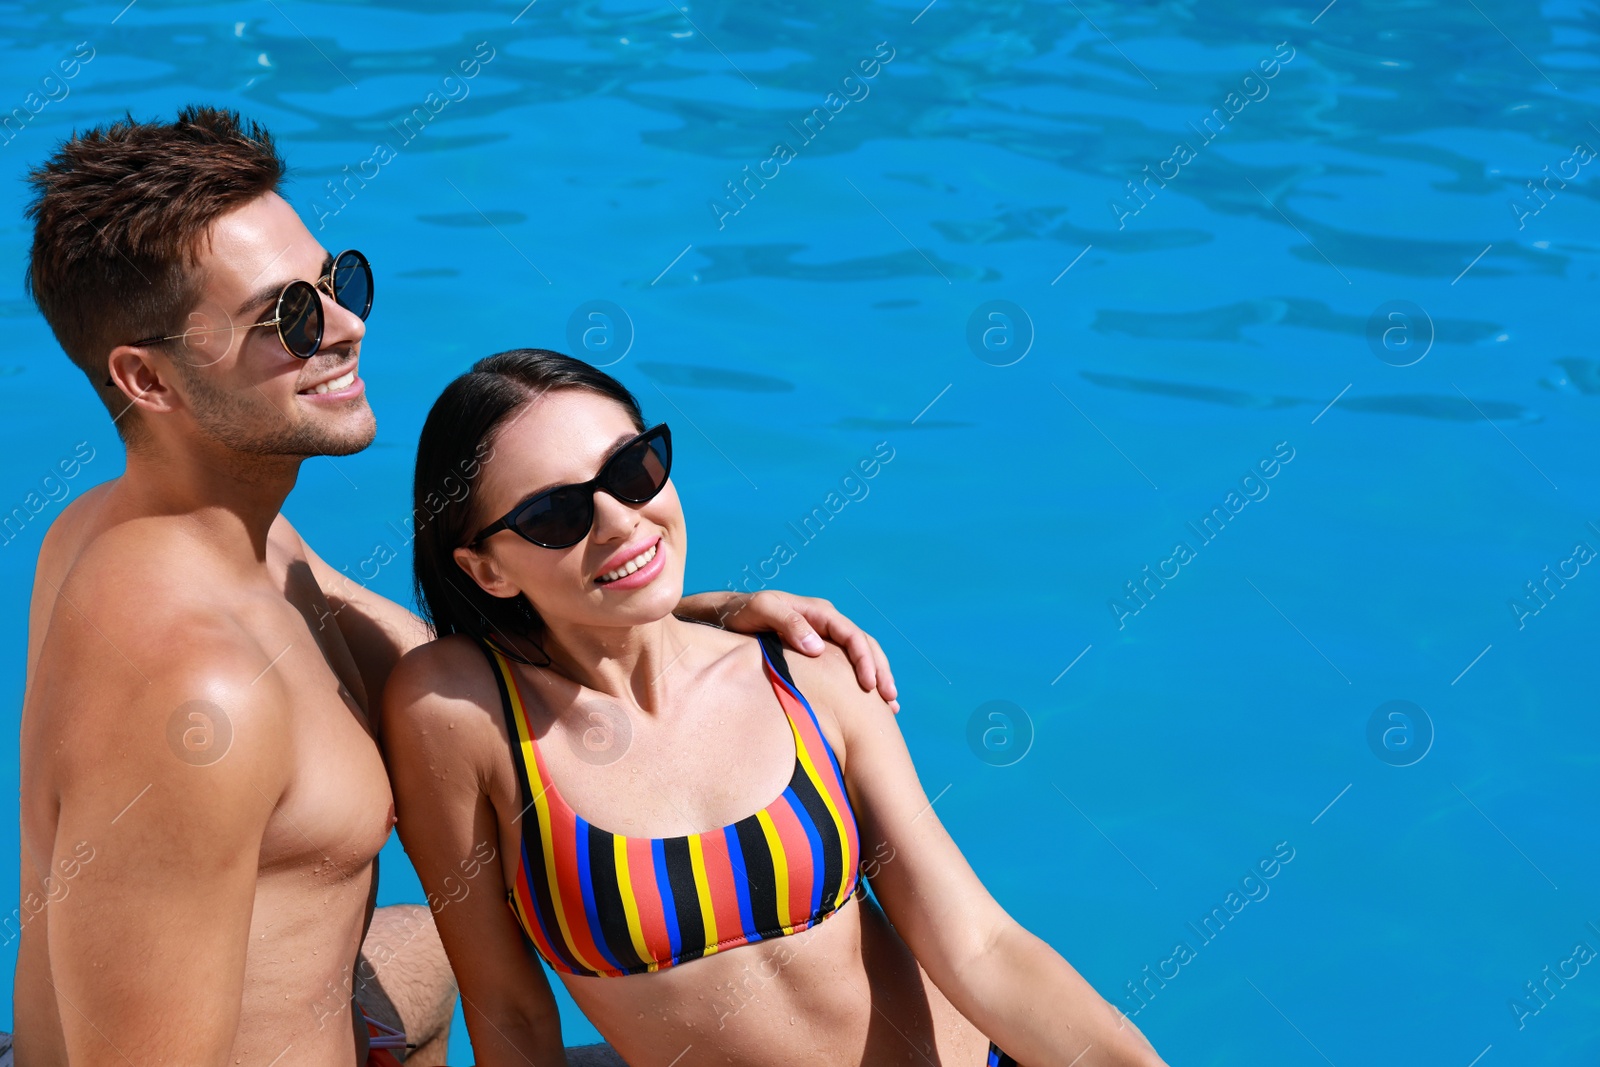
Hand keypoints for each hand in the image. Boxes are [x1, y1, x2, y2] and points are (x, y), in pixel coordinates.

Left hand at [675, 590, 899, 711]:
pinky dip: (857, 684)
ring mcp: (821, 639)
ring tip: (890, 706)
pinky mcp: (813, 655)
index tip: (870, 686)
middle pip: (864, 647)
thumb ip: (788, 624)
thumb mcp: (760, 611)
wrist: (721, 617)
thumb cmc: (739, 613)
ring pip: (858, 658)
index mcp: (818, 612)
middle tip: (890, 700)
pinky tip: (866, 706)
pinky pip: (843, 668)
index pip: (852, 635)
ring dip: (875, 680)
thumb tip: (818, 647)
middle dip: (879, 673)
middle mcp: (825, 624)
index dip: (864, 660)